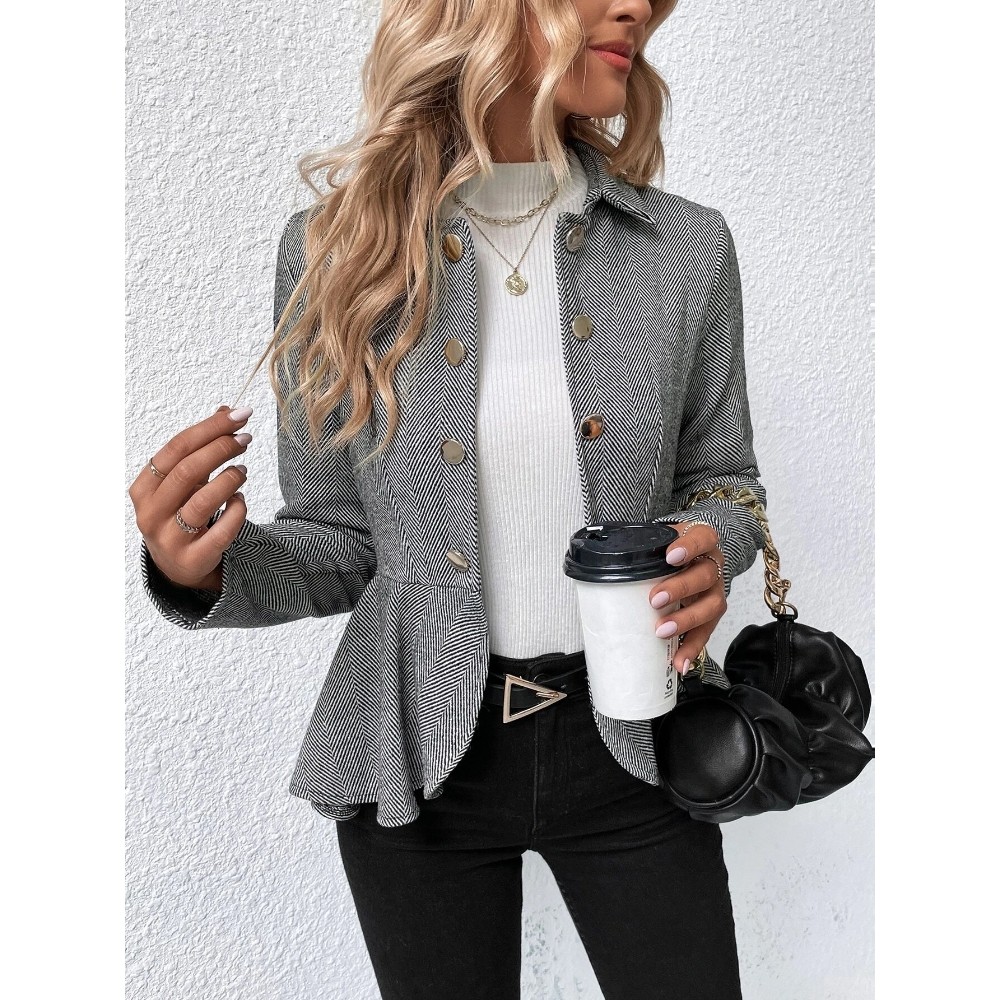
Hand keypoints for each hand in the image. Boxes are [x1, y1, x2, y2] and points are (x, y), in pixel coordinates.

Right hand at [129, 405, 253, 590]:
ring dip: (229, 479)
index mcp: (144, 488)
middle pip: (187, 471)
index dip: (209, 428)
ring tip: (243, 470)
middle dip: (221, 449)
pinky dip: (236, 510)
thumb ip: (202, 447)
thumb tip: (226, 409)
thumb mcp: (186, 481)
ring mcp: (169, 538)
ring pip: (202, 502)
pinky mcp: (192, 559)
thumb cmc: (180, 513)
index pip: (176, 449)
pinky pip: (221, 531)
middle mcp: (150, 513)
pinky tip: (240, 499)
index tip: (239, 415)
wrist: (177, 566)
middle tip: (245, 438)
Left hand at [647, 523, 725, 675]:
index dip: (690, 547)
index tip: (671, 557)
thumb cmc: (667, 552)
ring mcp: (715, 591)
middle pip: (705, 575)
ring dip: (686, 620)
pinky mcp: (711, 615)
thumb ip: (640, 550)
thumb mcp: (658, 543)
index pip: (702, 538)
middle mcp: (712, 565)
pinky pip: (706, 632)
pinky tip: (679, 660)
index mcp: (701, 541)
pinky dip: (692, 648)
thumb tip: (601, 564)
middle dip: (680, 588)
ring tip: (663, 631)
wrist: (685, 559)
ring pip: (712, 605)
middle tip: (655, 599)